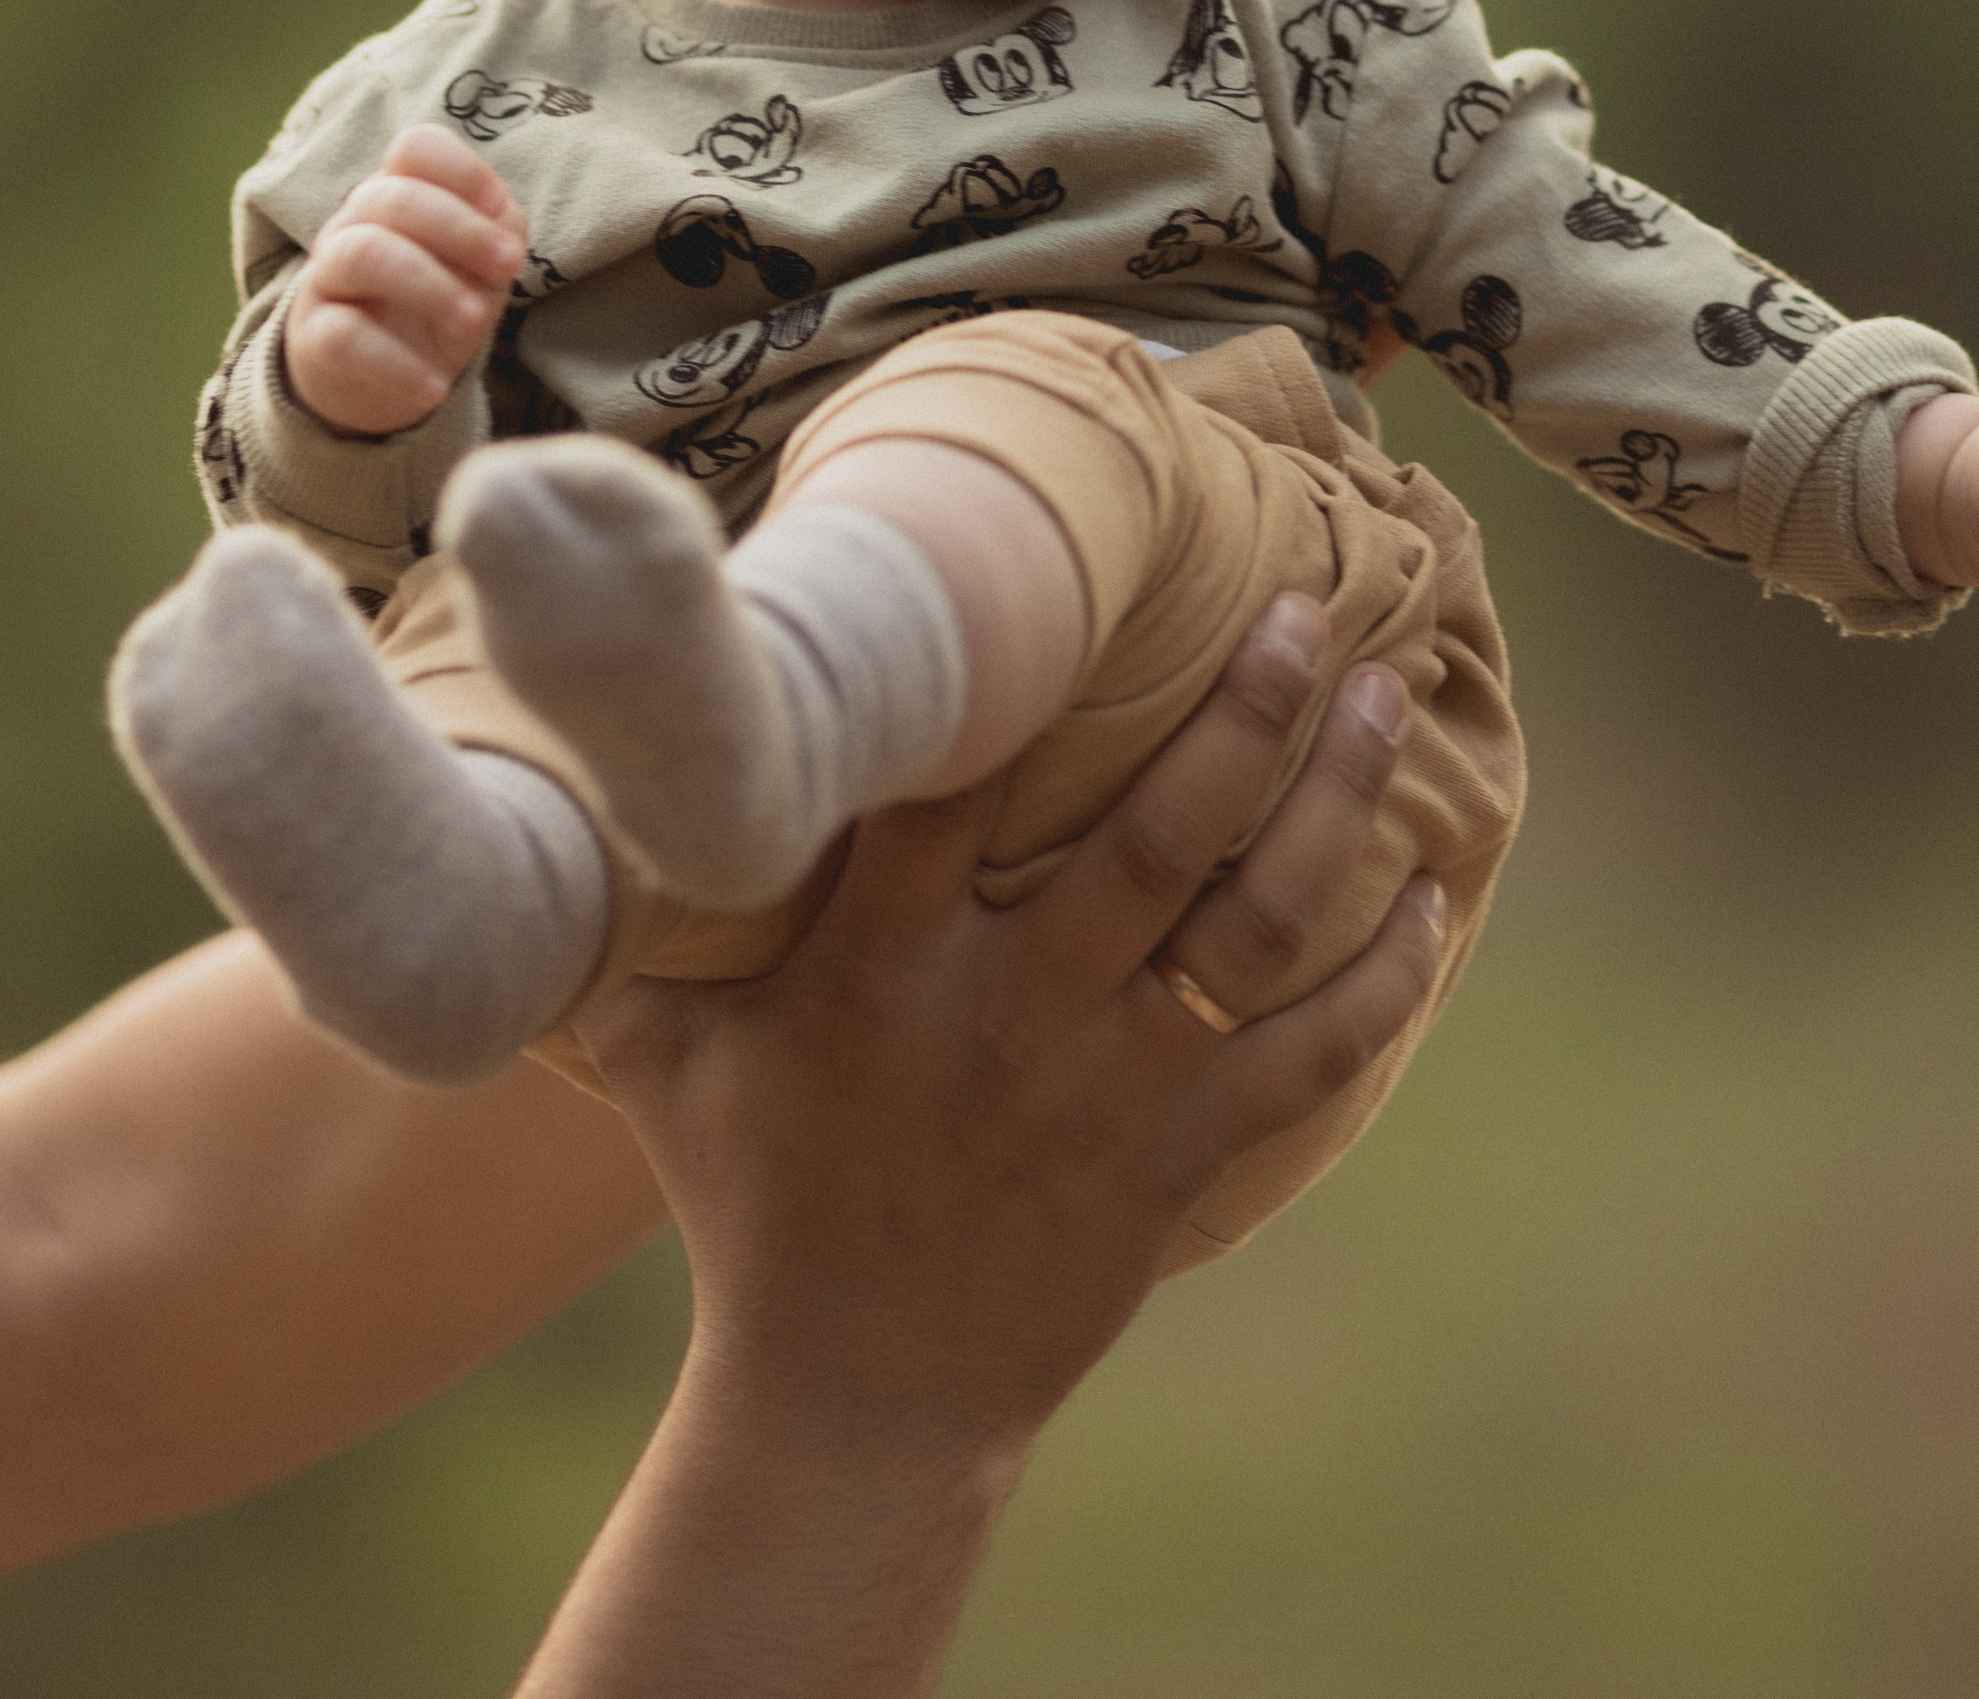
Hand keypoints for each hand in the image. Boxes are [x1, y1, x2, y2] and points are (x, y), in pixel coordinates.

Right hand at [283, 125, 526, 439]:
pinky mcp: (314, 338)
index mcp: (400, 194)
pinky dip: (395, 363)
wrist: (377, 379)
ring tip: (473, 322)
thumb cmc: (436, 303)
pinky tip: (435, 387)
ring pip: (363, 255)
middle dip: (459, 230)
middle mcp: (356, 224)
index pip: (415, 149)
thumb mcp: (477, 269)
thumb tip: (505, 230)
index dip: (460, 168)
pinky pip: (344, 339)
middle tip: (508, 268)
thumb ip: (498, 236)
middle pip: (394, 198)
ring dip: (429, 286)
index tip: (498, 204)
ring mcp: (329, 278)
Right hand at [578, 590, 1444, 1463]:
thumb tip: (547, 809)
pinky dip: (1382, 976)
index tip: (1081, 573)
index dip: (1011, 683)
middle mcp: (1011, 1013)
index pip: (948, 795)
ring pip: (1250, 922)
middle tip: (1302, 597)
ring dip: (1328, 798)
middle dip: (1238, 709)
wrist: (855, 1405)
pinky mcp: (1177, 1157)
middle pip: (1151, 836)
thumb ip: (627, 942)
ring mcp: (1109, 1086)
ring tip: (1381, 690)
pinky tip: (1431, 891)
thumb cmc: (756, 1211)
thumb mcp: (672, 1070)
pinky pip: (1305, 1054)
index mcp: (884, 970)